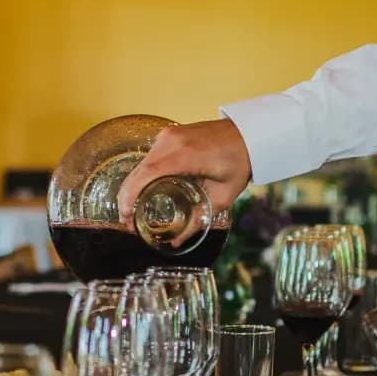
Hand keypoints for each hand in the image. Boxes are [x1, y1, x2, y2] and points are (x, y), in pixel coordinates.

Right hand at [116, 119, 251, 224]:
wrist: (250, 135)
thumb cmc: (239, 162)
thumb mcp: (222, 197)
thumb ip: (199, 219)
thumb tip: (178, 241)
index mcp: (185, 155)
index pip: (146, 174)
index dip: (130, 196)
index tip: (126, 216)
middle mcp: (172, 141)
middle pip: (138, 170)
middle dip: (126, 196)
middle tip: (127, 219)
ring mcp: (169, 135)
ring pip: (141, 163)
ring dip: (133, 185)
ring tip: (132, 208)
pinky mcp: (170, 134)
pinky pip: (150, 157)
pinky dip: (142, 174)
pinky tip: (143, 190)